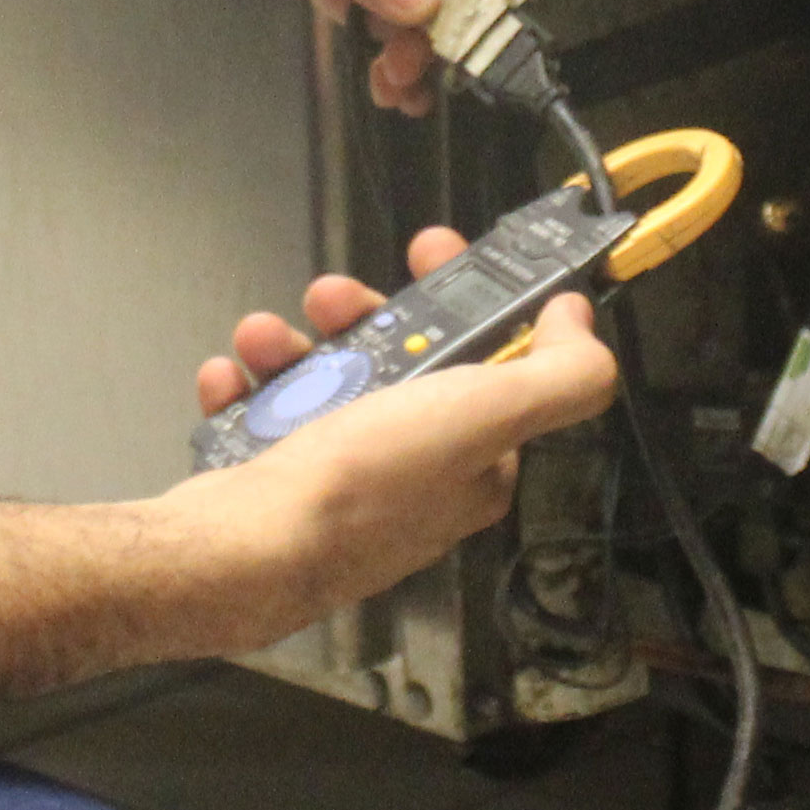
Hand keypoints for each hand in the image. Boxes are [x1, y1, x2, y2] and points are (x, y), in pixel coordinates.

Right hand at [175, 228, 615, 637]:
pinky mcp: (272, 490)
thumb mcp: (487, 416)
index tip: (427, 256)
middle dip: (361, 320)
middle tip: (328, 297)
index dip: (465, 305)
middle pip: (398, 369)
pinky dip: (242, 390)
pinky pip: (261, 419)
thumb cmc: (363, 486)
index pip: (487, 371)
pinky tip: (229, 379)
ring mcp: (336, 488)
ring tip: (263, 339)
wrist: (241, 552)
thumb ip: (557, 371)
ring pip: (322, 386)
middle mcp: (411, 481)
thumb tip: (580, 323)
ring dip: (290, 348)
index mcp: (472, 465)